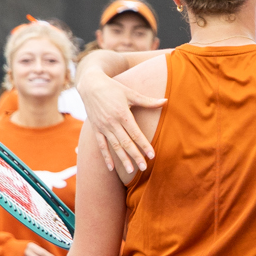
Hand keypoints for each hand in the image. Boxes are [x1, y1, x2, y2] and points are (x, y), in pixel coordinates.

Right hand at [77, 63, 163, 177]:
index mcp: (122, 114)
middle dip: (135, 156)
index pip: (136, 133)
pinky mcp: (96, 129)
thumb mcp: (131, 93)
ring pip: (114, 146)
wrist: (90, 85)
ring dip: (123, 159)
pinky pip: (101, 145)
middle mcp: (112, 122)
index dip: (144, 145)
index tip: (152, 155)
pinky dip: (106, 156)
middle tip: (144, 167)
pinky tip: (112, 168)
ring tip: (131, 171)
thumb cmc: (113, 88)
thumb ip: (148, 101)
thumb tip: (165, 101)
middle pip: (126, 143)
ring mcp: (103, 127)